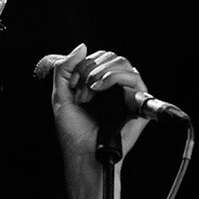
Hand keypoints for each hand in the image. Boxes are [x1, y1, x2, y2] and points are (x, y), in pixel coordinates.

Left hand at [45, 44, 148, 167]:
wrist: (82, 152)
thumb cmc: (73, 130)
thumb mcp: (60, 95)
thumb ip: (65, 69)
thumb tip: (82, 46)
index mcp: (99, 84)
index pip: (98, 57)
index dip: (83, 65)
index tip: (72, 86)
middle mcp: (116, 87)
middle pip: (112, 56)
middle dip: (91, 69)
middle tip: (80, 91)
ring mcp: (128, 94)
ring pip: (123, 63)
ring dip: (101, 72)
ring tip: (90, 91)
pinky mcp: (138, 103)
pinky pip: (134, 77)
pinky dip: (115, 76)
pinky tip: (99, 87)